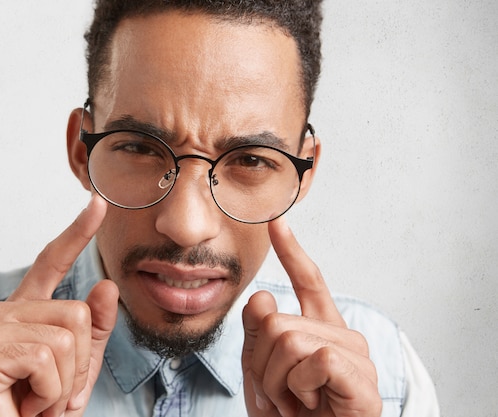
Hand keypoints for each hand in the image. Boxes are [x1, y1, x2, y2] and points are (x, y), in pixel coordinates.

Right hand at [0, 195, 118, 416]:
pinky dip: (49, 393)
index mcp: (22, 311)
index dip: (76, 233)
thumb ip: (93, 329)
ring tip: (35, 401)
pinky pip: (45, 357)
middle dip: (77, 365)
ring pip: (67, 336)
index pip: (50, 263)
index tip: (98, 203)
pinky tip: (24, 405)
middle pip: (76, 312)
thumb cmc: (37, 410)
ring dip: (63, 383)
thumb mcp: (77, 368)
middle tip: (48, 392)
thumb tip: (106, 285)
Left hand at [241, 218, 381, 416]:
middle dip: (261, 364)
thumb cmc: (290, 416)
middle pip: (276, 320)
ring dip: (276, 381)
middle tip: (279, 394)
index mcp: (319, 329)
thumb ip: (258, 334)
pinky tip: (312, 406)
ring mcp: (355, 357)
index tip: (275, 221)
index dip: (291, 250)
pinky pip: (315, 360)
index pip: (308, 281)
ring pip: (288, 339)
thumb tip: (262, 296)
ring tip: (295, 403)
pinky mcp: (363, 381)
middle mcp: (341, 336)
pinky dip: (299, 389)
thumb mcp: (261, 371)